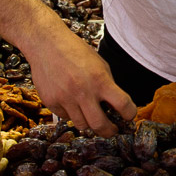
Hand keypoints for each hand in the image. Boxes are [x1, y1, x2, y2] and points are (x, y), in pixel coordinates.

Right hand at [22, 31, 136, 135]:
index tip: (128, 116)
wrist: (46, 44)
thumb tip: (115, 106)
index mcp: (99, 79)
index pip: (123, 105)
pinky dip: (72, 114)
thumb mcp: (99, 64)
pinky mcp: (51, 102)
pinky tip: (71, 102)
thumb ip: (107, 85)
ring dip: (90, 124)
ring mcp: (65, 98)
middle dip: (109, 131)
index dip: (130, 114)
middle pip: (100, 125)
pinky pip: (66, 117)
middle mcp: (82, 91)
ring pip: (82, 126)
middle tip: (112, 129)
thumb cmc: (74, 51)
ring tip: (91, 116)